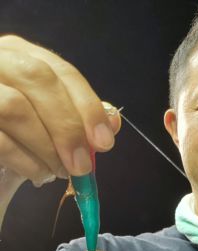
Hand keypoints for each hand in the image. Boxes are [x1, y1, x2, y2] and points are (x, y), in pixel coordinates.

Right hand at [0, 35, 120, 186]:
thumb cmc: (21, 139)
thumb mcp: (51, 127)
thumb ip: (79, 120)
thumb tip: (112, 123)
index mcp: (20, 55)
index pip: (60, 70)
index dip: (87, 106)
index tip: (105, 142)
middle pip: (36, 78)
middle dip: (67, 126)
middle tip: (82, 166)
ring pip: (15, 107)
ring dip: (46, 147)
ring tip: (59, 171)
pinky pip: (1, 140)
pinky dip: (27, 162)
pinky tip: (39, 174)